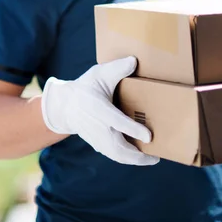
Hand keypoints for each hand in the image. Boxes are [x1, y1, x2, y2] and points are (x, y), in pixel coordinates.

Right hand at [41, 56, 158, 165]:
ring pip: (115, 154)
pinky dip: (126, 159)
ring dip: (133, 160)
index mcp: (98, 108)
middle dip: (136, 155)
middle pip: (117, 146)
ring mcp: (96, 137)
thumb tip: (134, 61)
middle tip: (156, 157)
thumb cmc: (86, 87)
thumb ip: (117, 68)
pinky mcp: (97, 144)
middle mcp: (97, 126)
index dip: (133, 130)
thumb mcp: (99, 73)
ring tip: (151, 159)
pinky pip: (112, 155)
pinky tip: (139, 158)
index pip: (117, 121)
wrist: (65, 105)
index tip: (149, 136)